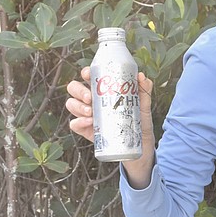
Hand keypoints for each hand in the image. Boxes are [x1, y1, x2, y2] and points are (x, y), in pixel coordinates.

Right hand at [66, 67, 156, 187]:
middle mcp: (91, 100)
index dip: (85, 73)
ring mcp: (86, 114)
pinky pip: (74, 124)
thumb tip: (141, 76)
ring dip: (77, 106)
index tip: (88, 75)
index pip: (88, 76)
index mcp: (101, 89)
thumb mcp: (143, 104)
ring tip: (90, 111)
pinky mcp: (86, 129)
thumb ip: (144, 89)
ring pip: (71, 104)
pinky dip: (78, 122)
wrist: (140, 143)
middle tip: (90, 98)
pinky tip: (89, 122)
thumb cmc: (139, 119)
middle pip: (74, 88)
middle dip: (79, 90)